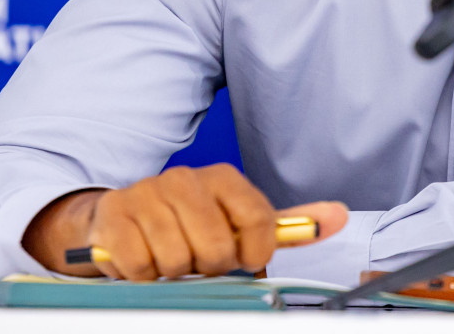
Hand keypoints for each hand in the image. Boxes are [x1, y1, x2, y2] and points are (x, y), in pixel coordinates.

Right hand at [23, 163, 347, 280]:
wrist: (121, 219)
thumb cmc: (190, 225)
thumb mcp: (239, 223)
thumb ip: (288, 225)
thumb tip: (339, 216)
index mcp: (223, 178)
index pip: (258, 222)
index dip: (254, 254)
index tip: (244, 260)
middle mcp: (185, 178)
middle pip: (217, 249)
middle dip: (209, 267)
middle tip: (199, 259)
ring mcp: (147, 193)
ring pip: (178, 261)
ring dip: (175, 272)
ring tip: (170, 257)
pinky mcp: (115, 215)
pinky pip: (141, 266)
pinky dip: (144, 274)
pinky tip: (145, 258)